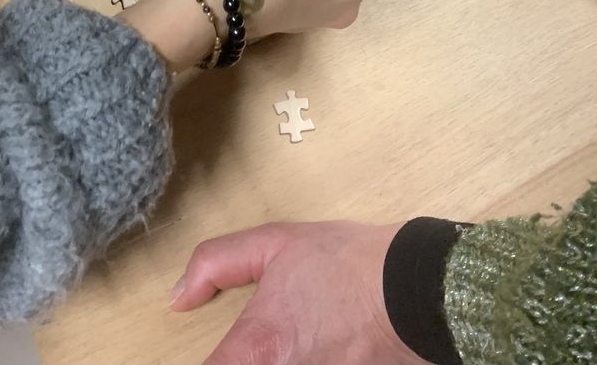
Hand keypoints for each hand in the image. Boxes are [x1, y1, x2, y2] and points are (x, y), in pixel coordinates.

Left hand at [171, 221, 426, 364]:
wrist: (417, 288)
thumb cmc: (347, 265)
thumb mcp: (274, 244)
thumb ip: (216, 264)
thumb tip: (179, 296)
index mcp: (261, 348)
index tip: (201, 355)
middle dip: (239, 362)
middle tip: (251, 346)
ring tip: (284, 347)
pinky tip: (313, 351)